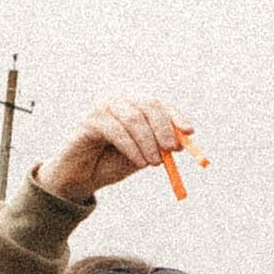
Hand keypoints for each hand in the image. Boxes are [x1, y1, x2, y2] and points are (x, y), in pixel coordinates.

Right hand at [31, 94, 191, 201]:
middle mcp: (118, 97)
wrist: (83, 176)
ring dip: (148, 143)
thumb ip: (161, 144)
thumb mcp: (144, 153)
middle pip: (148, 103)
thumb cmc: (114, 161)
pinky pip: (116, 131)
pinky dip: (132, 148)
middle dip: (163, 127)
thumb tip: (184, 139)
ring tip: (154, 163)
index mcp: (134, 102)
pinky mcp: (89, 120)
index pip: (159, 103)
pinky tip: (139, 162)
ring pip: (133, 118)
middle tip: (171, 149)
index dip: (175, 115)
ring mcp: (102, 106)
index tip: (189, 131)